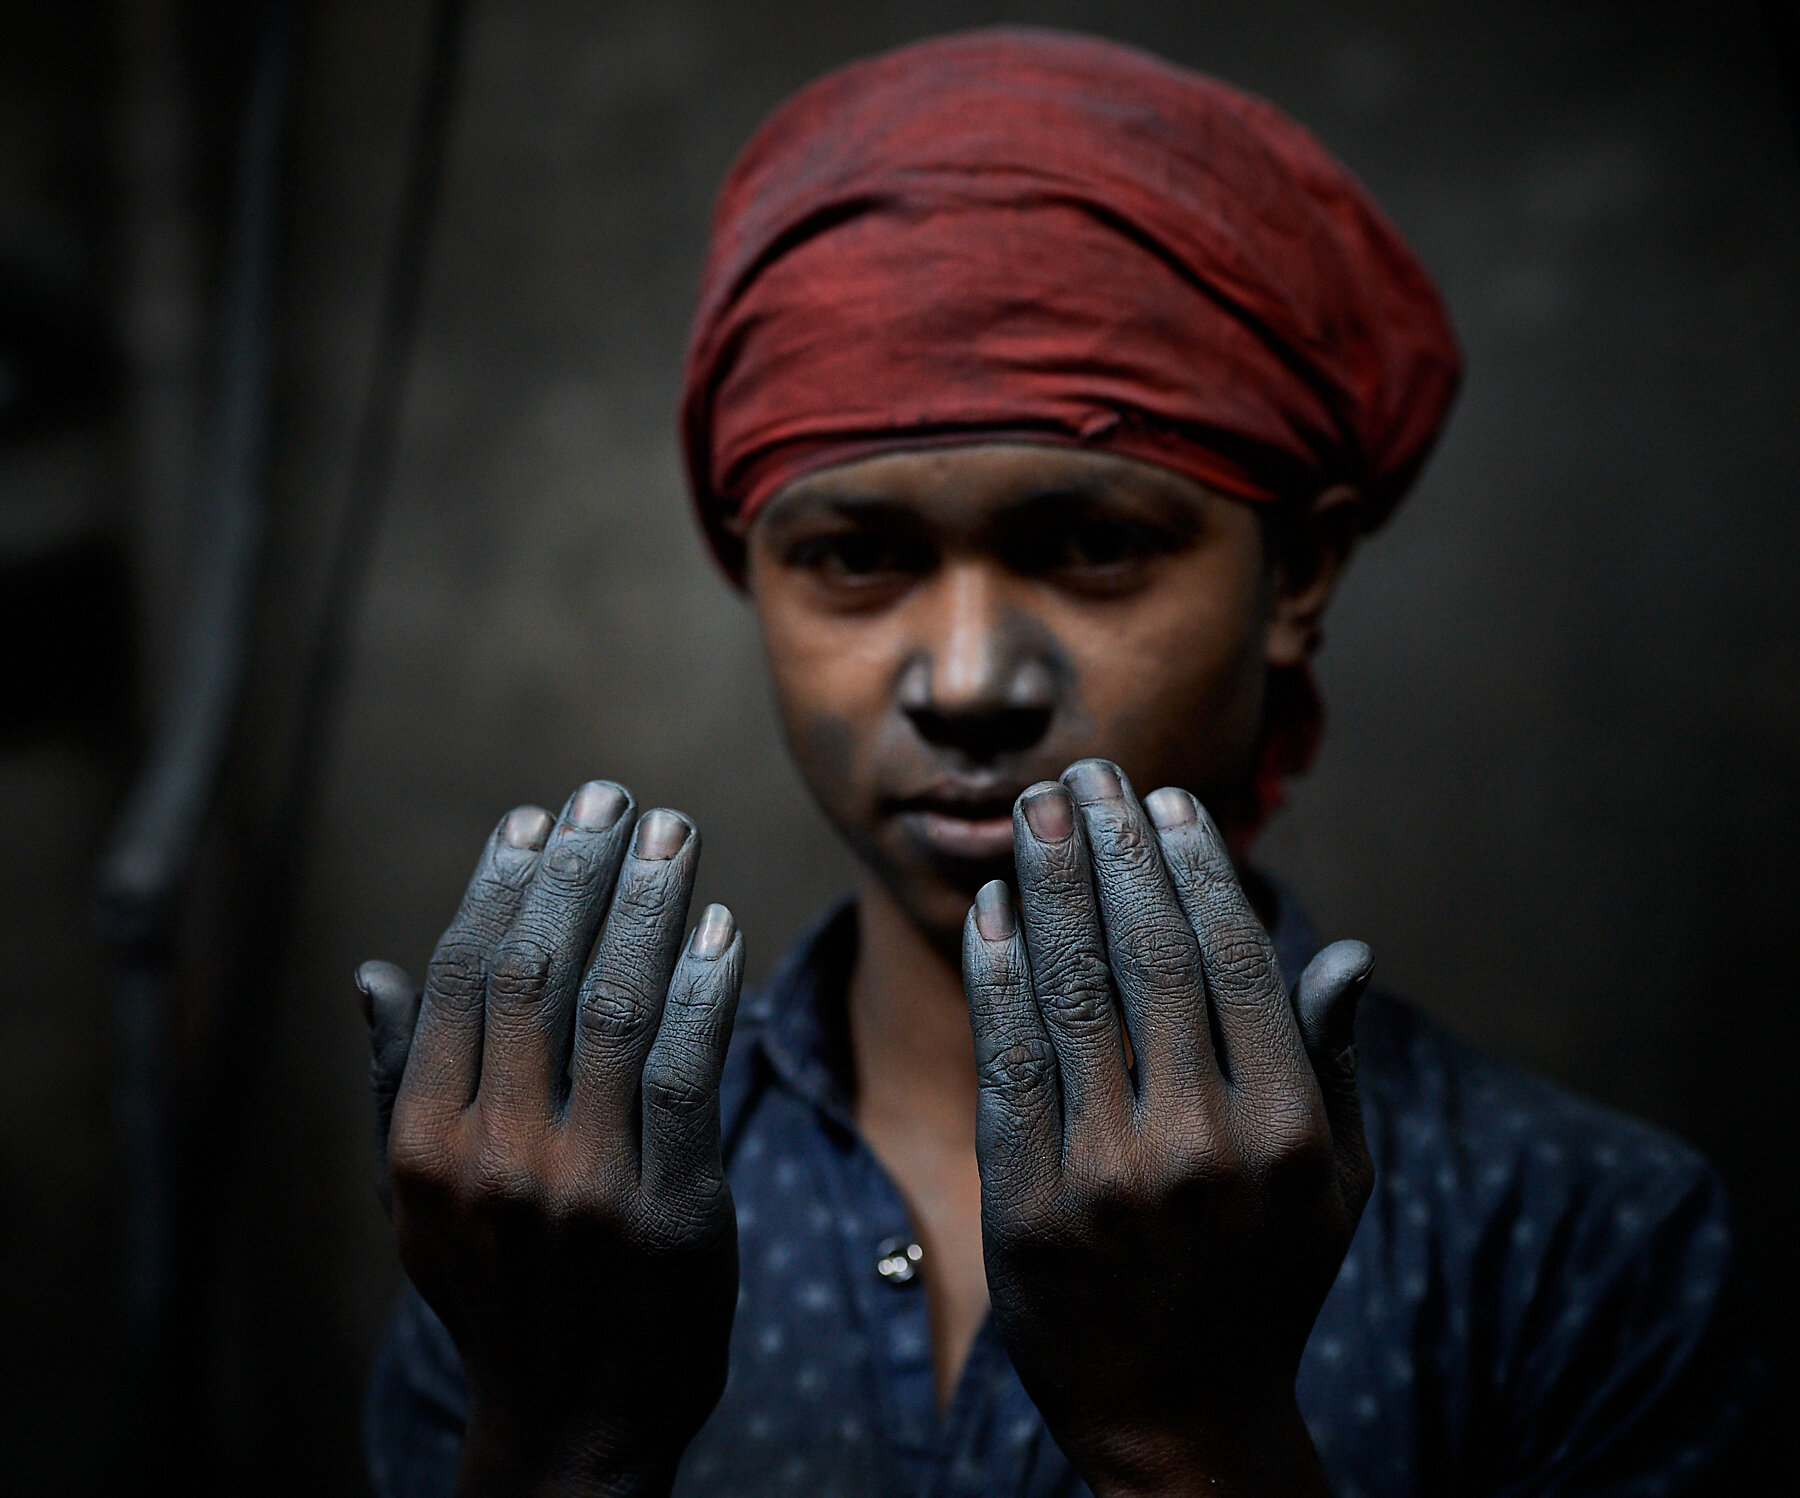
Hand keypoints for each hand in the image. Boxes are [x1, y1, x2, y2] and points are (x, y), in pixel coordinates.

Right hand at [355, 783, 743, 1497]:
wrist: (574, 1427)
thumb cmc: (497, 1293)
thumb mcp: (418, 1205)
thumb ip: (397, 1086)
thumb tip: (374, 973)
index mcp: (423, 1143)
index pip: (464, 977)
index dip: (501, 886)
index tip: (536, 820)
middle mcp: (494, 1155)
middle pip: (540, 971)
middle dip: (581, 870)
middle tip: (614, 796)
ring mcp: (586, 1184)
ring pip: (620, 1006)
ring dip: (651, 906)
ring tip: (673, 835)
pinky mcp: (673, 1209)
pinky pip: (693, 1072)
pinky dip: (707, 989)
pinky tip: (720, 928)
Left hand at [961, 759, 1373, 1497]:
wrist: (1178, 1422)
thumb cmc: (1265, 1284)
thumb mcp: (1336, 1187)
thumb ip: (1333, 1065)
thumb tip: (1347, 949)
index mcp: (1290, 1131)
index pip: (1238, 961)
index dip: (1197, 869)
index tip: (1169, 802)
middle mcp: (1201, 1147)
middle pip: (1149, 957)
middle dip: (1115, 847)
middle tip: (1088, 771)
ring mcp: (1107, 1178)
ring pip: (1072, 991)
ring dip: (1050, 884)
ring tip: (1035, 809)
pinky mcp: (1027, 1205)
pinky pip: (1008, 1059)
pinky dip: (997, 973)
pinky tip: (993, 909)